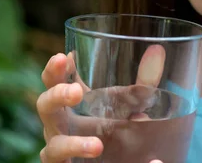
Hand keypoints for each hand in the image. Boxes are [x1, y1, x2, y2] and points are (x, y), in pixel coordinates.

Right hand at [36, 46, 166, 162]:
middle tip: (76, 92)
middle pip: (45, 105)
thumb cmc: (120, 130)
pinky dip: (80, 157)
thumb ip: (145, 83)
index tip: (64, 57)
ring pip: (53, 146)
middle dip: (56, 95)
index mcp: (73, 103)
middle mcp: (62, 124)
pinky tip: (96, 150)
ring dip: (72, 144)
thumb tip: (157, 50)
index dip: (55, 70)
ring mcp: (61, 149)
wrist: (124, 159)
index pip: (56, 81)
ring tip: (97, 145)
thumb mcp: (134, 106)